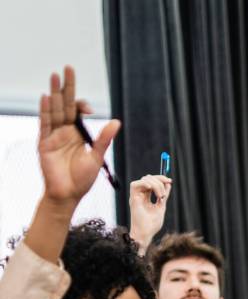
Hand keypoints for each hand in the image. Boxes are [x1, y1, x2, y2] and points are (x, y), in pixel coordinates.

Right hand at [38, 66, 119, 210]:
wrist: (68, 194)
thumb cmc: (82, 179)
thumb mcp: (97, 156)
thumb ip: (104, 138)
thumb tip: (116, 121)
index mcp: (77, 134)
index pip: (77, 111)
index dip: (82, 104)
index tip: (89, 108)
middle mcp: (64, 131)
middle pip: (64, 104)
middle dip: (66, 87)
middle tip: (68, 68)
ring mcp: (53, 136)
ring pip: (54, 110)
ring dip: (54, 93)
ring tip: (54, 76)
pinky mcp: (44, 143)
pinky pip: (45, 124)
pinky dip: (45, 111)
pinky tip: (46, 97)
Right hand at [129, 174, 171, 246]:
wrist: (145, 234)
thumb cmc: (152, 225)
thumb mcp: (161, 207)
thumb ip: (164, 196)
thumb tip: (168, 184)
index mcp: (146, 197)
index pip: (152, 182)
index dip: (161, 179)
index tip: (170, 181)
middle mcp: (140, 195)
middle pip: (148, 178)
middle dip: (159, 180)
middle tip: (166, 189)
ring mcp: (136, 196)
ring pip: (144, 180)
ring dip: (155, 184)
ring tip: (161, 196)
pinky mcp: (133, 198)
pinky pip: (135, 184)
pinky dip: (145, 184)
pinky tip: (151, 189)